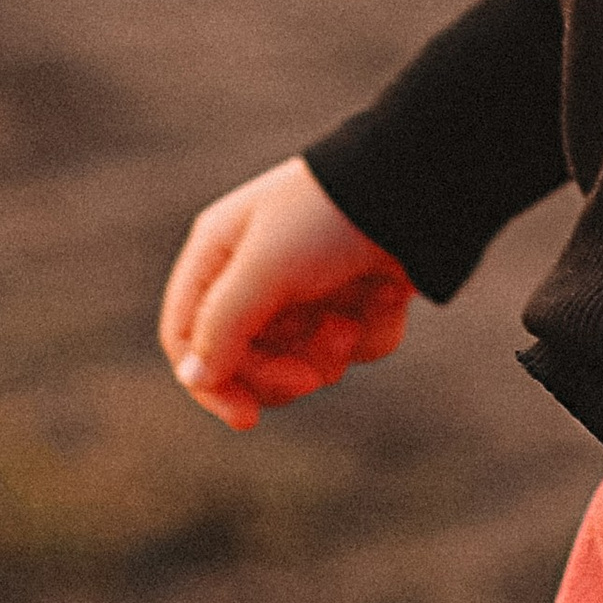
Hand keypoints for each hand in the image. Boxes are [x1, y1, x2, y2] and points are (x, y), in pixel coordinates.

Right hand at [158, 157, 413, 432]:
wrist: (417, 186)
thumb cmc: (327, 219)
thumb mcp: (264, 269)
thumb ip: (221, 327)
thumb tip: (192, 379)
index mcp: (218, 255)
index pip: (186, 338)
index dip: (209, 383)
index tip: (245, 417)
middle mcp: (257, 275)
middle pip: (244, 364)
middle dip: (282, 372)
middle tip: (314, 373)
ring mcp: (309, 290)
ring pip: (303, 364)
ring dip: (330, 353)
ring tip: (351, 320)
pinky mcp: (356, 301)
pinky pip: (355, 350)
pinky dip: (372, 332)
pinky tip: (384, 296)